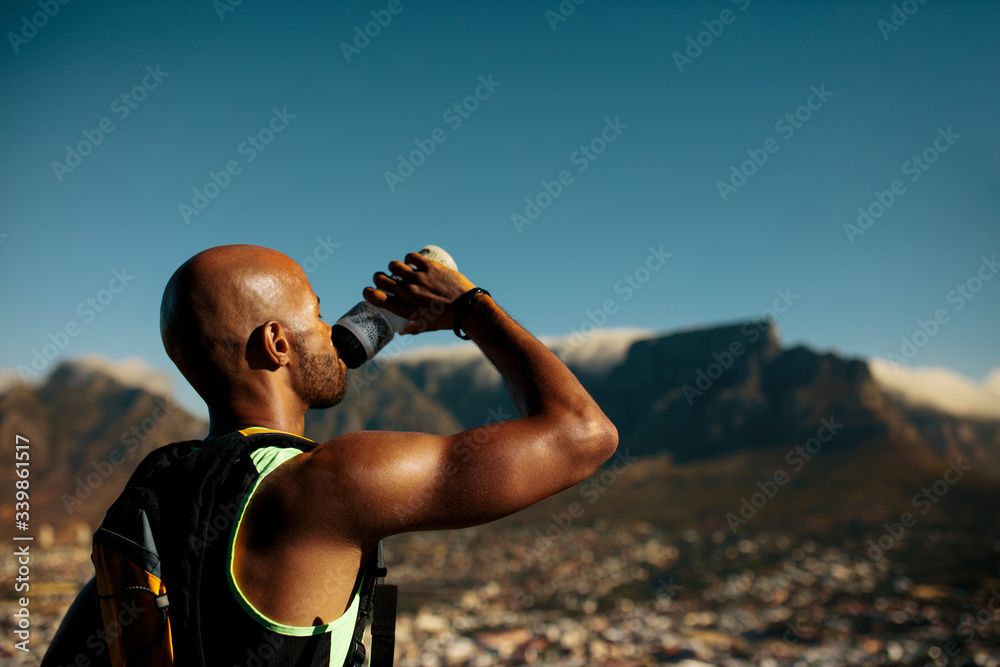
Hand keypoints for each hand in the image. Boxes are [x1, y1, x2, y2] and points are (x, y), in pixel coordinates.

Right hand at [362, 252, 476, 333]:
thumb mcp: (425, 327)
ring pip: (394, 265)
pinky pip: (411, 257)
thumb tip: (400, 331)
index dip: (368, 292)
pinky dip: (408, 259)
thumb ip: (411, 328)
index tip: (370, 291)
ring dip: (394, 267)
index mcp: (404, 308)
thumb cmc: (446, 320)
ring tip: (400, 270)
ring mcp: (418, 278)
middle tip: (385, 279)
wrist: (467, 308)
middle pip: (381, 279)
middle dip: (379, 278)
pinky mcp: (430, 267)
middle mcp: (408, 292)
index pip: (376, 297)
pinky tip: (411, 262)